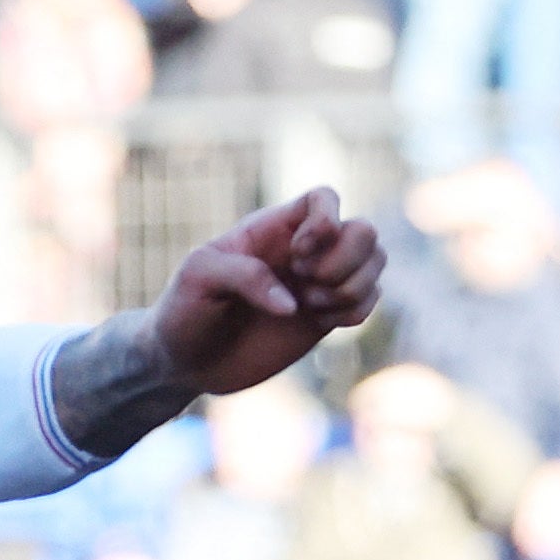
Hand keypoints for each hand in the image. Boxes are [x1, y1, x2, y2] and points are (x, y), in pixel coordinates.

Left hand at [149, 188, 382, 402]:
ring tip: (311, 306)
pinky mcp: (326, 317)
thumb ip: (244, 275)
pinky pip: (369, 300)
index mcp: (273, 228)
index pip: (325, 197)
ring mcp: (318, 283)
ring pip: (376, 262)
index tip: (298, 253)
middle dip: (345, 260)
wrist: (185, 362)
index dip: (326, 220)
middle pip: (364, 230)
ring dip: (353, 286)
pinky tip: (320, 321)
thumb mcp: (199, 278)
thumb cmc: (184, 309)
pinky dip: (356, 311)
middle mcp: (304, 250)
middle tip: (306, 283)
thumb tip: (293, 304)